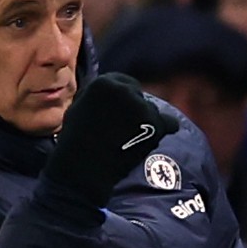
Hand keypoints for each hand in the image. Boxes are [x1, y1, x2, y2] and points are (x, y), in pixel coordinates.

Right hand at [40, 72, 177, 203]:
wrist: (85, 165)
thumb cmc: (76, 139)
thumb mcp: (79, 106)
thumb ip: (98, 96)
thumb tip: (112, 89)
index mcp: (103, 83)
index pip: (124, 82)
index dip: (124, 97)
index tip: (122, 110)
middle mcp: (125, 90)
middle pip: (139, 96)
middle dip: (135, 109)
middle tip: (126, 127)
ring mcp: (142, 107)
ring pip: (152, 111)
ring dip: (146, 121)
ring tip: (130, 139)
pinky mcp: (156, 125)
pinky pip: (170, 123)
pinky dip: (164, 130)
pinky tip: (152, 138)